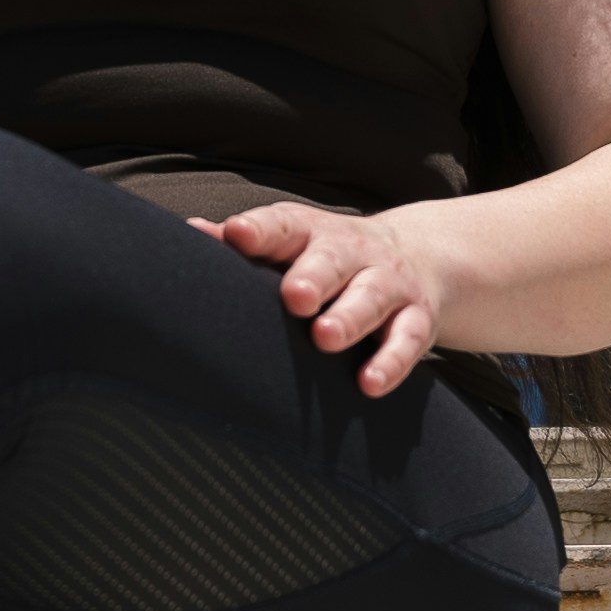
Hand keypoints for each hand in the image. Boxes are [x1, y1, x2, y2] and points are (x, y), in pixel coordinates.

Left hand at [197, 200, 462, 397]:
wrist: (421, 256)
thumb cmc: (329, 257)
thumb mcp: (293, 242)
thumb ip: (248, 242)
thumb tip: (189, 231)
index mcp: (312, 233)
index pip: (284, 226)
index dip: (261, 230)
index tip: (237, 236)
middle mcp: (353, 253)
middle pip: (332, 260)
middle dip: (313, 276)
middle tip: (293, 296)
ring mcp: (388, 284)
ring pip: (370, 298)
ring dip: (349, 318)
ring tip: (325, 337)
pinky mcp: (417, 319)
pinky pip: (407, 340)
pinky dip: (390, 362)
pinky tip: (369, 384)